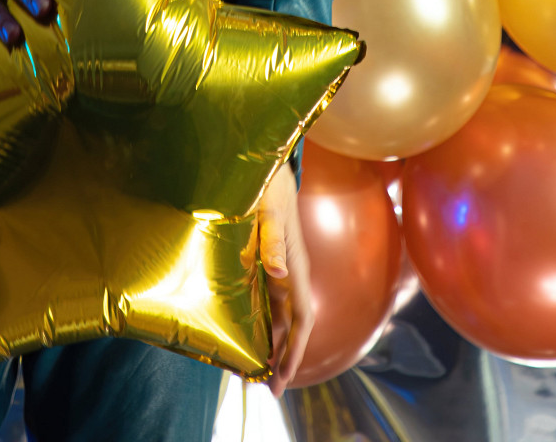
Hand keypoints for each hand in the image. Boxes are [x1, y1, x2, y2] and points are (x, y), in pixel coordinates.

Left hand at [258, 161, 313, 397]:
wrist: (272, 168)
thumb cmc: (270, 188)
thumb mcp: (268, 213)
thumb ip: (271, 242)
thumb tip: (279, 272)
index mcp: (296, 267)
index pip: (302, 318)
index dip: (295, 349)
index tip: (283, 377)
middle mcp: (292, 274)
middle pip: (293, 324)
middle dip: (284, 357)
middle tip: (269, 388)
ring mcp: (283, 270)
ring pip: (282, 315)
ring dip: (274, 343)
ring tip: (260, 370)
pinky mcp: (271, 262)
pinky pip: (272, 301)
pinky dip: (266, 323)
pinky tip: (254, 334)